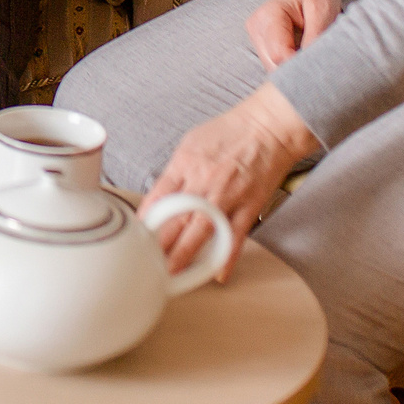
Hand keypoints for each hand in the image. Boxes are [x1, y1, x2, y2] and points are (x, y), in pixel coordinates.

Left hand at [142, 83, 319, 278]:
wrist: (268, 128)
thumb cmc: (229, 131)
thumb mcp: (191, 142)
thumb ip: (176, 171)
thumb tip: (161, 196)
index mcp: (184, 164)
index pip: (157, 197)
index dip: (144, 221)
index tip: (135, 238)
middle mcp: (203, 182)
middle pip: (174, 219)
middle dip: (158, 244)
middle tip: (145, 264)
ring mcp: (227, 197)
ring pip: (200, 233)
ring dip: (184, 256)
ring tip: (171, 276)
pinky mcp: (249, 207)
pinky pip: (235, 237)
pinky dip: (226, 257)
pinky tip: (217, 274)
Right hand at [245, 0, 343, 68]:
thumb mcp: (323, 9)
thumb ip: (315, 36)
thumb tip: (309, 64)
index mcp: (269, 15)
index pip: (279, 55)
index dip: (300, 65)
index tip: (318, 64)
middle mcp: (256, 25)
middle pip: (273, 64)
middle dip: (295, 68)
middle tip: (317, 60)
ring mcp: (255, 34)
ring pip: (272, 66)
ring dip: (291, 66)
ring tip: (309, 53)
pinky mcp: (258, 40)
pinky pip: (272, 62)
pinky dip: (287, 63)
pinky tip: (300, 53)